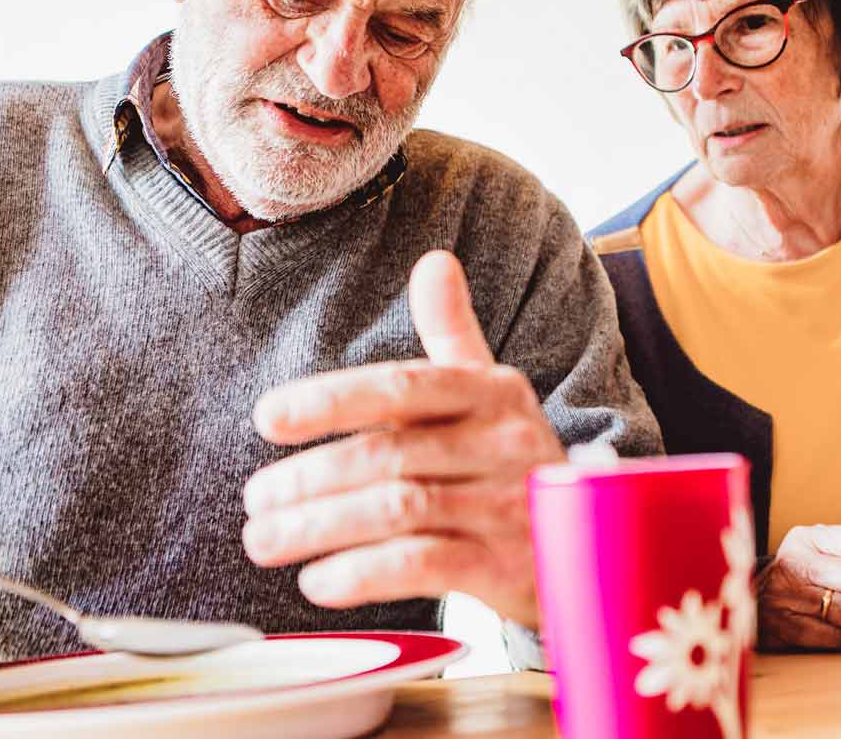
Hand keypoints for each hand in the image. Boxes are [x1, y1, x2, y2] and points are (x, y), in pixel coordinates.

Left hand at [241, 250, 565, 627]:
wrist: (585, 539)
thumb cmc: (511, 458)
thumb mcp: (489, 390)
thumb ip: (453, 331)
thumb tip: (434, 260)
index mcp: (493, 391)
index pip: (403, 387)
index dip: (330, 400)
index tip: (266, 417)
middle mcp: (505, 442)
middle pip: (390, 453)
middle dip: (309, 478)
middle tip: (255, 499)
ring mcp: (509, 505)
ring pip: (398, 509)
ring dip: (319, 527)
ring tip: (265, 541)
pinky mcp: (508, 567)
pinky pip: (423, 567)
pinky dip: (361, 574)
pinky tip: (319, 581)